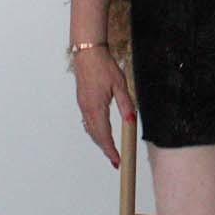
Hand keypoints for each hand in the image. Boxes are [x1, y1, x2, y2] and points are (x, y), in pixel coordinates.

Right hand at [73, 47, 135, 168]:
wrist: (88, 53)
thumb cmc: (104, 66)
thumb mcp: (120, 85)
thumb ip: (126, 104)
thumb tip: (132, 121)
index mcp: (97, 107)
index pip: (104, 135)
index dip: (110, 150)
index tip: (117, 161)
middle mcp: (87, 109)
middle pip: (96, 136)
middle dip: (105, 149)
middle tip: (115, 160)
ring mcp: (83, 105)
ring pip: (90, 130)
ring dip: (99, 141)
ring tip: (109, 149)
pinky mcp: (82, 101)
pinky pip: (87, 122)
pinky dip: (94, 131)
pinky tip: (100, 132)